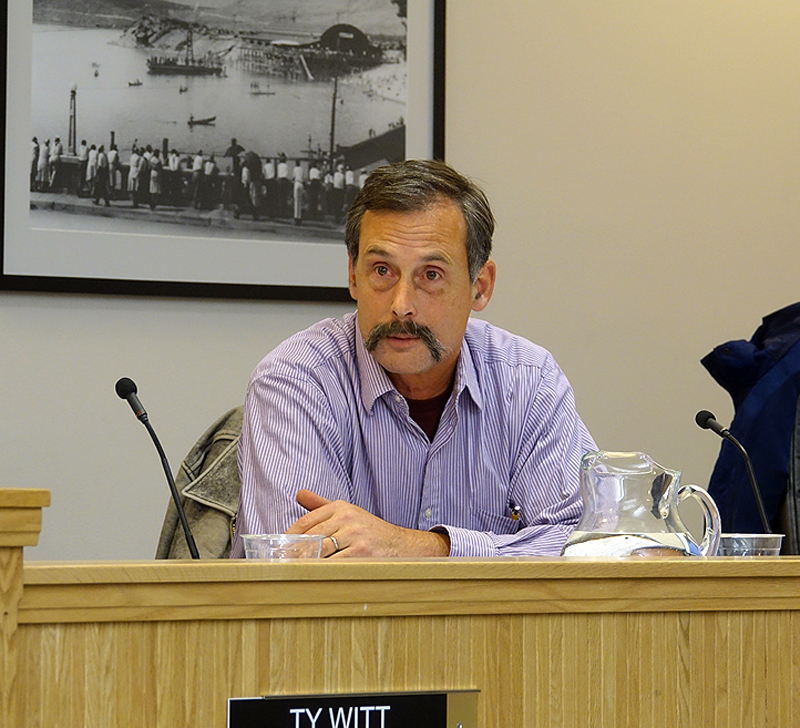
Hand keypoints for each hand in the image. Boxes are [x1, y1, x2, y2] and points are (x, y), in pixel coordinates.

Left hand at [287, 489, 450, 557]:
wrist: (402, 546)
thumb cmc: (370, 531)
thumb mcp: (348, 512)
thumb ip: (321, 505)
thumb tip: (299, 494)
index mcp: (340, 506)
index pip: (306, 521)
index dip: (290, 536)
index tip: (280, 549)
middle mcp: (347, 517)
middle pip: (311, 536)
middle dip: (295, 552)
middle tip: (282, 564)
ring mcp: (355, 534)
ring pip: (321, 550)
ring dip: (306, 563)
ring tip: (293, 572)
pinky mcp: (361, 552)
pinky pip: (335, 563)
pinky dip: (323, 571)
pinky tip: (315, 577)